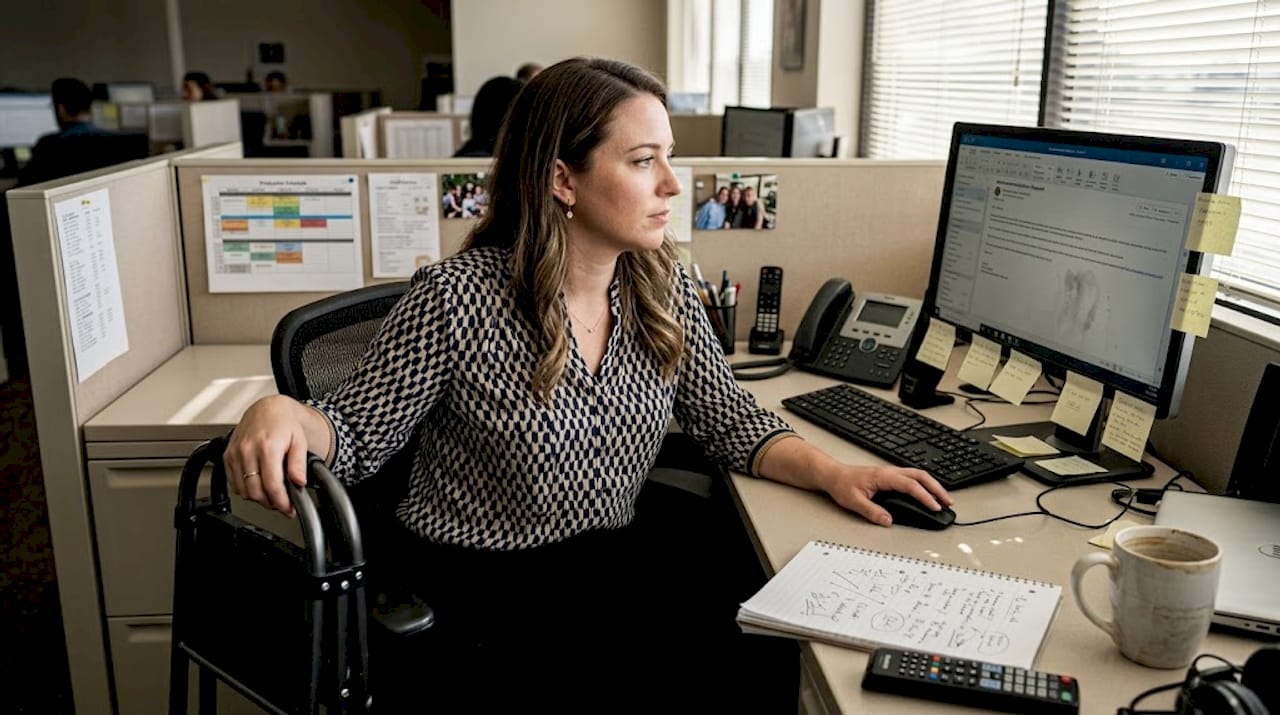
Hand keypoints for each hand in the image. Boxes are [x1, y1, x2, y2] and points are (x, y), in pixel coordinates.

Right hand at [223, 395, 313, 515]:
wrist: (266, 409)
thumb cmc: (283, 423)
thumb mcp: (300, 441)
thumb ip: (299, 464)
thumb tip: (299, 482)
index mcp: (268, 447)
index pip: (271, 485)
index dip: (281, 502)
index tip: (289, 509)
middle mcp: (248, 451)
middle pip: (255, 492)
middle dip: (270, 503)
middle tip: (282, 504)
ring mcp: (235, 454)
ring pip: (243, 491)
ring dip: (258, 498)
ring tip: (272, 495)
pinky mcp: (227, 456)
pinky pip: (233, 483)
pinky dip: (245, 490)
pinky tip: (258, 485)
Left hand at [824, 464, 951, 526]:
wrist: (833, 475)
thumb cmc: (842, 484)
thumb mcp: (853, 501)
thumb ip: (871, 511)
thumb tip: (888, 521)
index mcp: (883, 476)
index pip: (910, 485)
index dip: (924, 496)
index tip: (934, 507)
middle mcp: (890, 472)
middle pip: (920, 476)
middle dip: (937, 488)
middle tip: (948, 502)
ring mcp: (891, 473)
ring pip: (918, 475)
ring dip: (933, 485)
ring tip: (943, 499)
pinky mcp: (890, 476)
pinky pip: (912, 477)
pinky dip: (924, 484)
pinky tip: (929, 493)